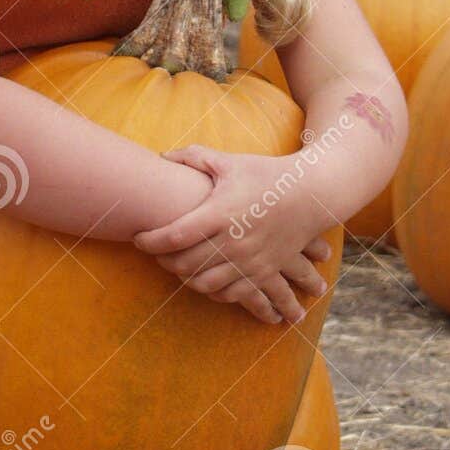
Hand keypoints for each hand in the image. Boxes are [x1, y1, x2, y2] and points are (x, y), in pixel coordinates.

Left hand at [133, 143, 335, 326]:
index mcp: (222, 212)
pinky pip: (228, 293)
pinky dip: (209, 289)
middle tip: (154, 251)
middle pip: (184, 263)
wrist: (312, 194)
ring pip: (203, 283)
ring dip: (183, 277)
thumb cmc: (267, 174)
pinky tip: (202, 276)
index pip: (174, 235)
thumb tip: (162, 156)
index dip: (149, 240)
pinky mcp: (262, 272)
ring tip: (175, 264)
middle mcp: (234, 241)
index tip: (137, 238)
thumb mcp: (230, 162)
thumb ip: (194, 158)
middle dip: (162, 260)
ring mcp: (249, 260)